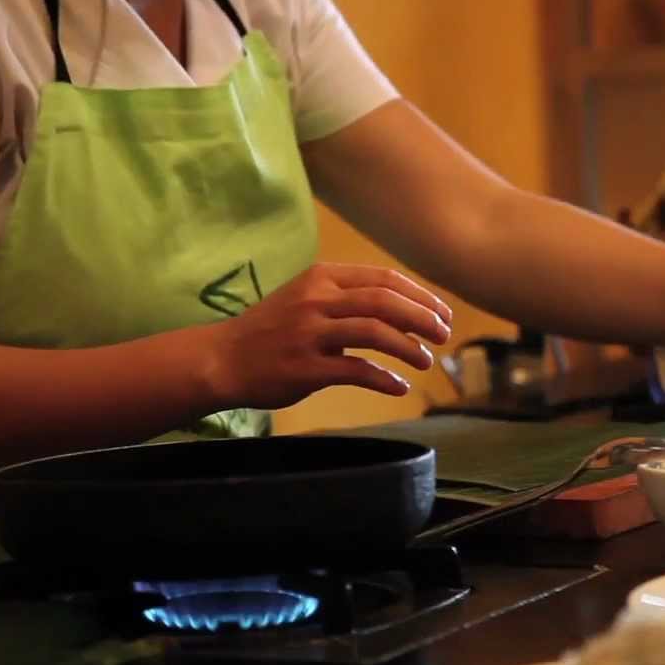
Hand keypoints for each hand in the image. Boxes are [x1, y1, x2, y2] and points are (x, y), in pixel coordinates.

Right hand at [204, 263, 452, 408]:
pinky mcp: (305, 368)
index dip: (420, 296)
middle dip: (423, 318)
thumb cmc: (271, 330)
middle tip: (443, 335)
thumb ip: (348, 299)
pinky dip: (385, 379)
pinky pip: (356, 370)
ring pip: (375, 332)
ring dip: (409, 348)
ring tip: (426, 360)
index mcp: (322, 278)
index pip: (384, 279)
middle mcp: (317, 299)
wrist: (221, 359)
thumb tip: (404, 311)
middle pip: (385, 301)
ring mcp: (310, 333)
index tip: (442, 313)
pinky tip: (399, 387)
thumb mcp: (307, 298)